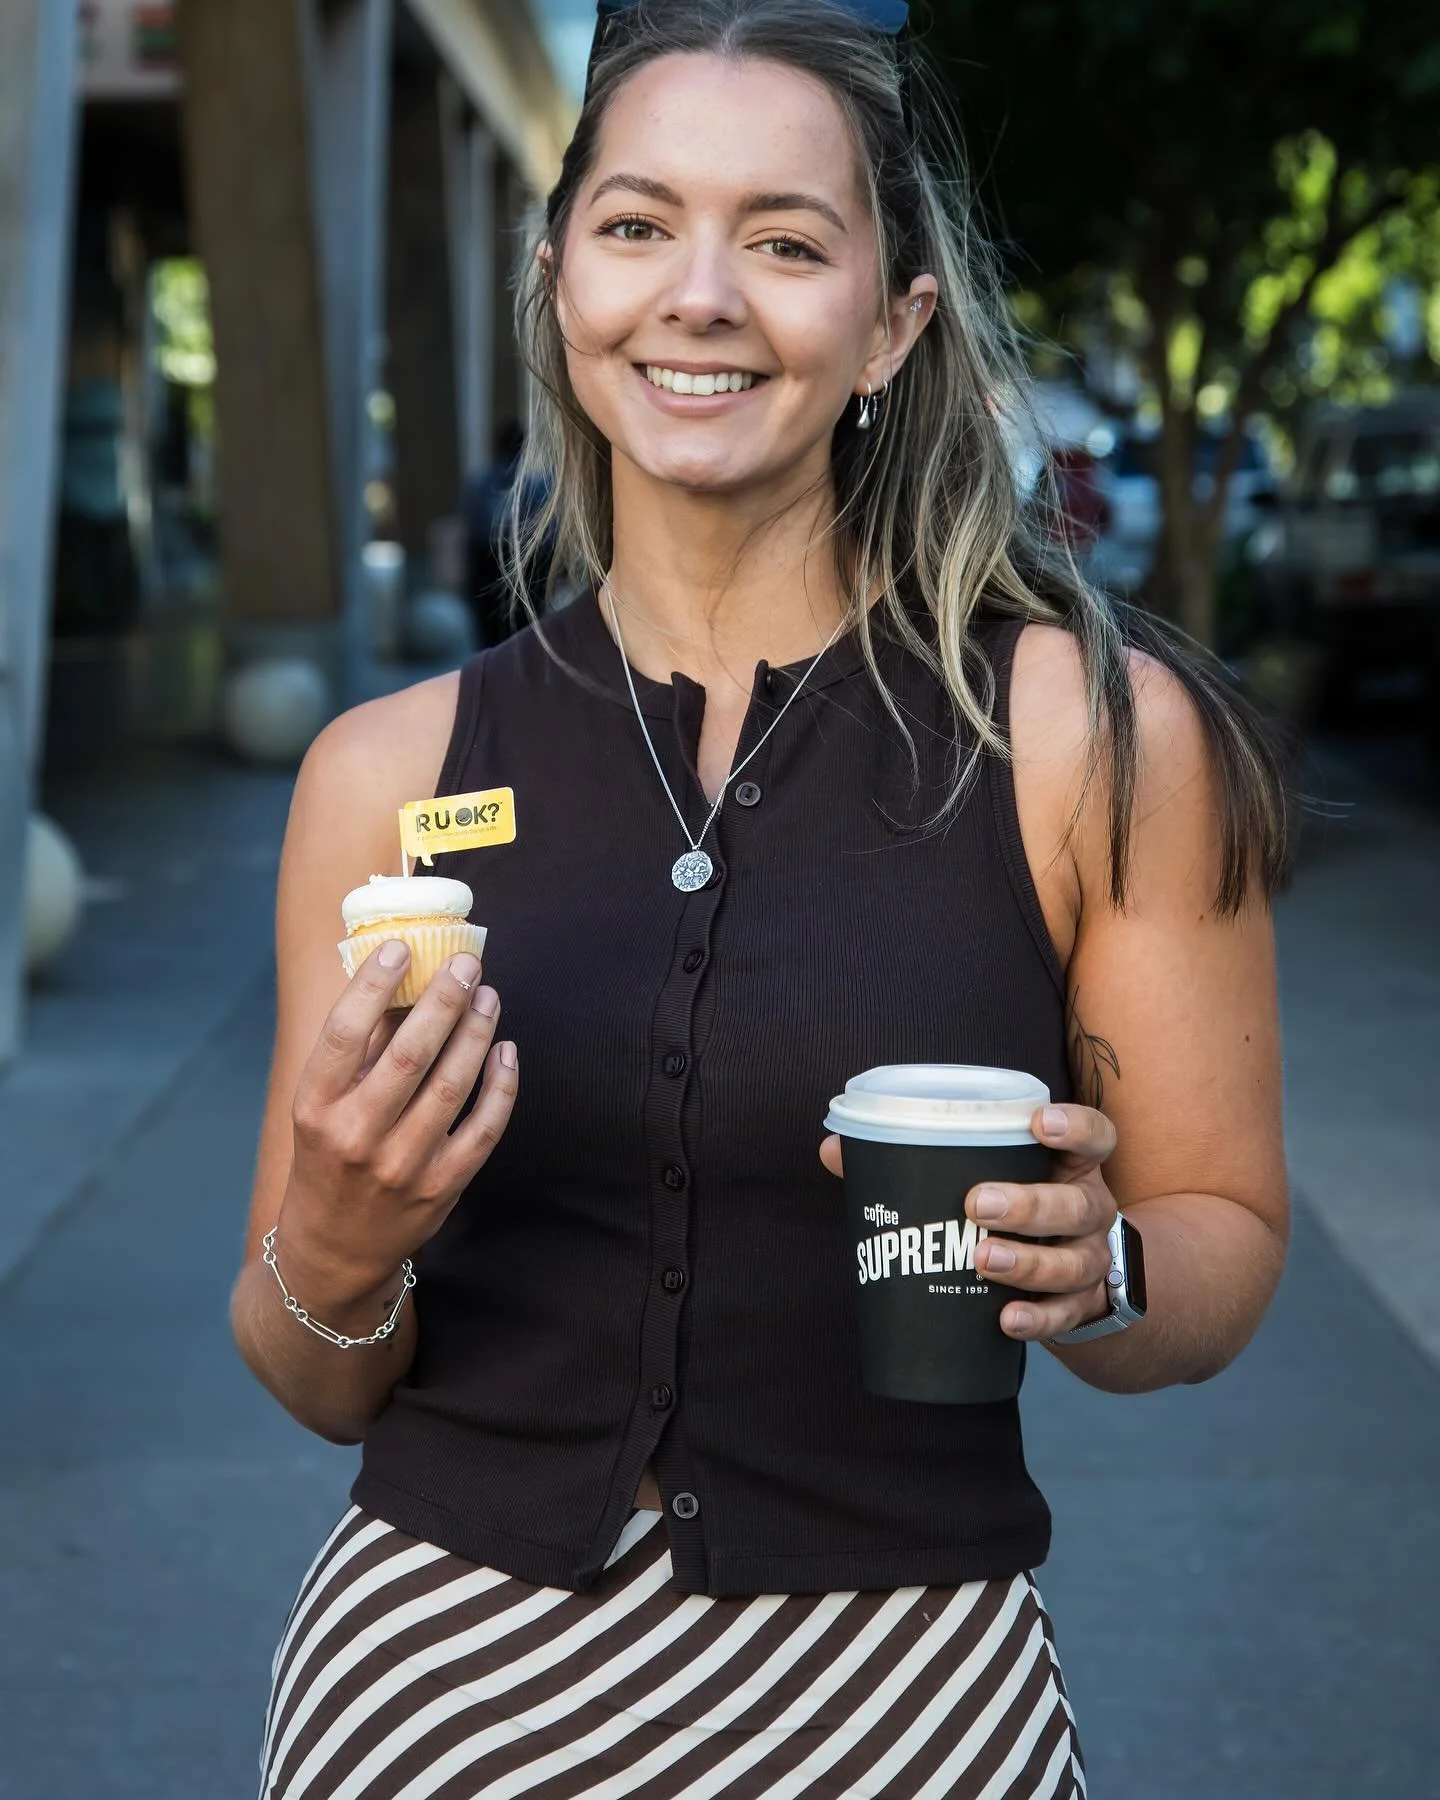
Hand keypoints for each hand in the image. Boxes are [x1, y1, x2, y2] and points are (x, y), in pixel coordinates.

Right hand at [278, 941, 517, 1305]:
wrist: (334, 1253)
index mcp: (315, 1110)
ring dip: (476, 1032)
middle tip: (467, 964)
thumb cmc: (327, 1162)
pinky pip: (484, 1128)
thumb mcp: (319, 1111)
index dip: (373, 986)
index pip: (342, 1035)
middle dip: (443, 1000)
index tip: (400, 948)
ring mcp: (402, 1166)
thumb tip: (401, 982)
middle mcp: (355, 1137)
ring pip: (452, 1085)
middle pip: (409, 1054)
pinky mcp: (441, 1188)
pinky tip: (506, 1050)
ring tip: (488, 996)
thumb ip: (355, 1055)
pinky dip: (501, 1085)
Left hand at [819, 1103, 1118, 1341]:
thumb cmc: (1013, 1207)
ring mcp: (1089, 1260)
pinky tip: (1007, 1320)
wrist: (1068, 1279)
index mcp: (1069, 1164)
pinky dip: (1037, 1319)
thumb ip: (914, 1158)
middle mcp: (1089, 1209)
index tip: (1038, 1122)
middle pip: (1075, 1204)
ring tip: (982, 1260)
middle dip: (1028, 1203)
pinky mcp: (1079, 1306)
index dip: (1074, 1126)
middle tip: (977, 1203)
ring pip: (1071, 1262)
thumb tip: (835, 1149)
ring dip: (1027, 1262)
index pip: (1095, 1135)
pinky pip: (1064, 1316)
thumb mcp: (986, 1175)